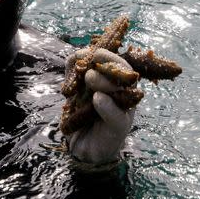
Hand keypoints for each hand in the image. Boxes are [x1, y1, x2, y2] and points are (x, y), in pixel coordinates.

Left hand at [64, 48, 137, 165]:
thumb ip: (75, 73)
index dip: (105, 55)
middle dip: (108, 64)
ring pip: (123, 92)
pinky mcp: (120, 128)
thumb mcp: (75, 91)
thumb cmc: (82, 115)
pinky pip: (118, 116)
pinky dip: (108, 107)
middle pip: (124, 73)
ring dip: (106, 82)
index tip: (90, 52)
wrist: (84, 146)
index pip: (117, 63)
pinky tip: (97, 99)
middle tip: (88, 66)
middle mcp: (124, 94)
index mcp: (115, 83)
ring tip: (90, 78)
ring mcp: (124, 111)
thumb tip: (76, 55)